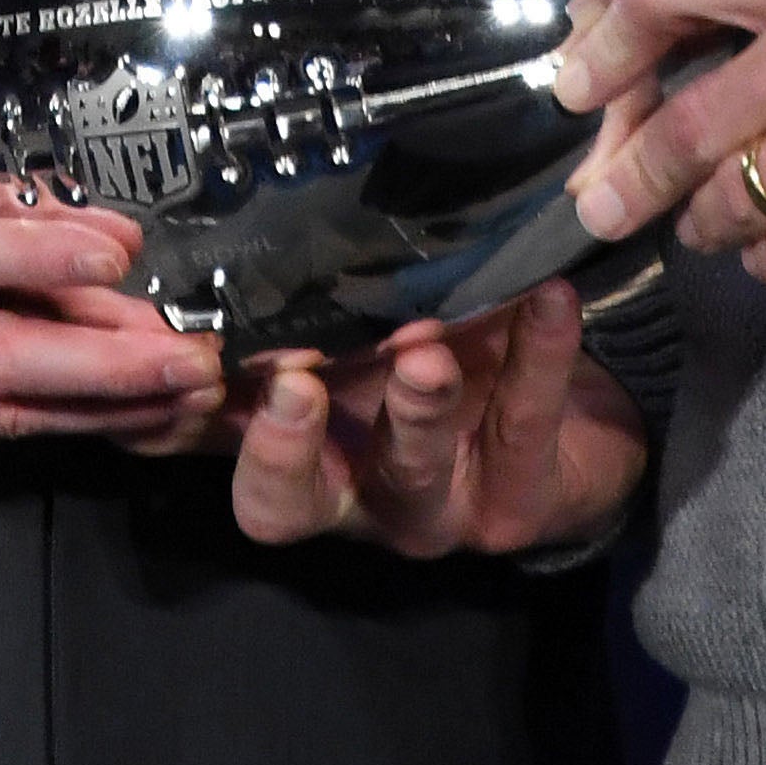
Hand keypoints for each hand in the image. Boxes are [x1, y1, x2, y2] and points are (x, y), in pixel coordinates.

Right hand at [226, 282, 650, 556]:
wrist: (572, 435)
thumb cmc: (443, 374)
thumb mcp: (363, 352)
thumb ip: (301, 322)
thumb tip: (201, 257)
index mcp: (303, 455)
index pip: (216, 445)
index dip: (195, 426)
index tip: (193, 368)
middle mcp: (355, 496)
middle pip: (290, 500)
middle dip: (283, 444)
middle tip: (294, 380)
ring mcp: (436, 507)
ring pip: (411, 467)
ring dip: (414, 406)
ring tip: (424, 351)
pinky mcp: (518, 499)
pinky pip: (524, 425)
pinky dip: (538, 356)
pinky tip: (547, 298)